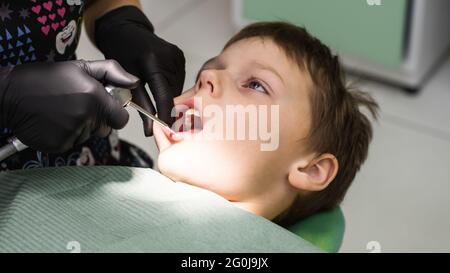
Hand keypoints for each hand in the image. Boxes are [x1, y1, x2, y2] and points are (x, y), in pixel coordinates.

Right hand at [0, 60, 138, 152]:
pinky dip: (67, 136)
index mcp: (94, 98)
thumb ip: (112, 72)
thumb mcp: (80, 67)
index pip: (122, 119)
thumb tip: (135, 82)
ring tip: (62, 112)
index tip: (105, 107)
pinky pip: (73, 144)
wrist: (11, 94)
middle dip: (97, 120)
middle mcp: (85, 118)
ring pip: (89, 136)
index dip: (115, 113)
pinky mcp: (59, 145)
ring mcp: (71, 133)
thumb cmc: (46, 78)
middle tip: (78, 105)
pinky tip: (54, 122)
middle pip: (105, 129)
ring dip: (81, 127)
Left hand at [95, 6, 185, 135]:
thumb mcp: (124, 79)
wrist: (125, 29)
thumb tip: (149, 129)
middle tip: (156, 117)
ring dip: (168, 97)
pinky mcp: (180, 56)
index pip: (164, 95)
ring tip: (155, 96)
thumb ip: (140, 104)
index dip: (166, 114)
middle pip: (172, 94)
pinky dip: (170, 87)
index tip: (165, 129)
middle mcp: (169, 57)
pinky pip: (178, 80)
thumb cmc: (121, 53)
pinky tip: (160, 85)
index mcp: (152, 61)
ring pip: (177, 89)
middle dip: (165, 107)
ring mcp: (177, 56)